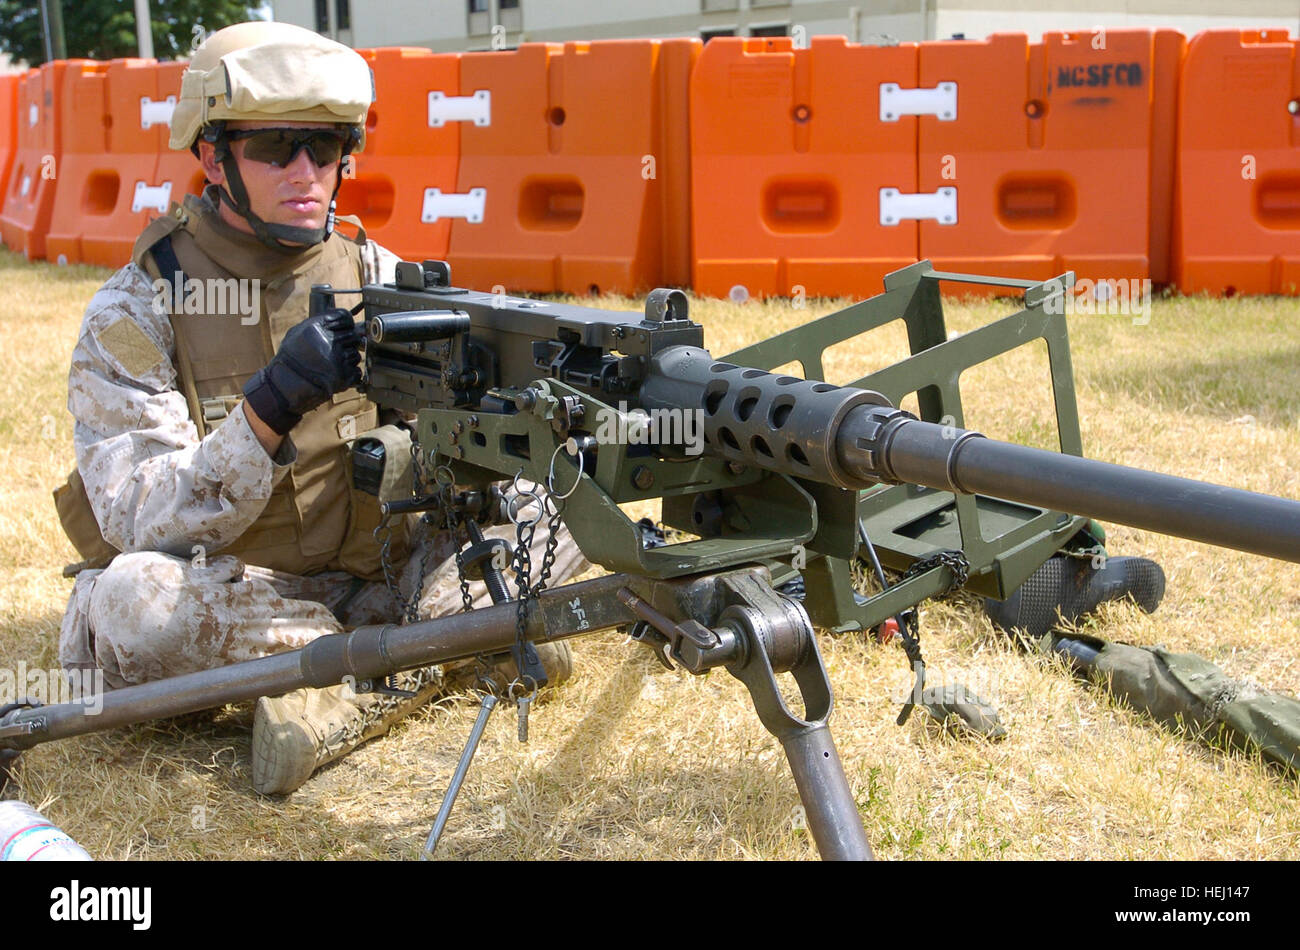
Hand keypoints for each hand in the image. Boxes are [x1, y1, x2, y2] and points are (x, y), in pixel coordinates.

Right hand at [242, 309, 362, 434]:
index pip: (345, 317)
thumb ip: (318, 323)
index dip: (347, 323)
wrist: (286, 386)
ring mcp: (338, 359)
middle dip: (347, 342)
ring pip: (356, 354)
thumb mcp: (296, 332)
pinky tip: (336, 374)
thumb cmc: (290, 359)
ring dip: (348, 359)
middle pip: (353, 335)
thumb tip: (340, 318)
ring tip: (332, 365)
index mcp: (317, 328)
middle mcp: (329, 341)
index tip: (346, 328)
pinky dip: (350, 374)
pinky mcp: (344, 376)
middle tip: (335, 351)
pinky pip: (357, 370)